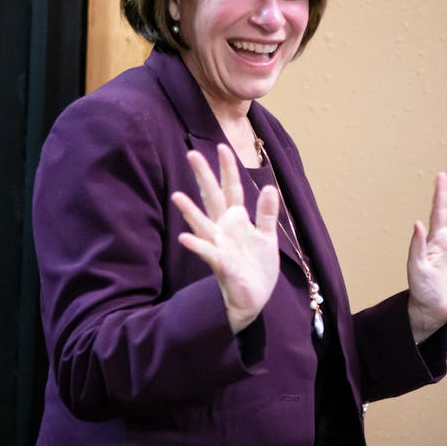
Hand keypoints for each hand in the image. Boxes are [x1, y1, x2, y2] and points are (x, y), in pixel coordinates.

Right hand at [171, 144, 281, 333]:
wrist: (253, 299)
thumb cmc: (256, 268)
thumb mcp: (266, 237)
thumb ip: (266, 213)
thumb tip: (270, 187)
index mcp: (236, 220)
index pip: (232, 189)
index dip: (228, 169)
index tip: (222, 146)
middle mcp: (224, 229)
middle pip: (213, 198)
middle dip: (204, 177)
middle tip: (192, 154)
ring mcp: (220, 246)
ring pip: (203, 224)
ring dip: (190, 211)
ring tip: (177, 196)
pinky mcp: (222, 264)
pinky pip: (207, 253)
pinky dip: (197, 245)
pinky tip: (184, 238)